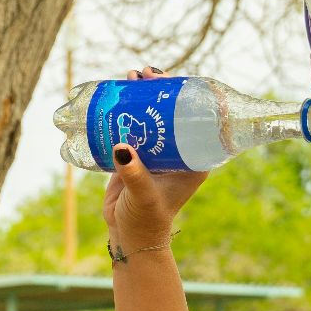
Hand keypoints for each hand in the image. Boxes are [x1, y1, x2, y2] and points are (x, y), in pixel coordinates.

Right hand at [103, 67, 208, 254]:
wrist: (130, 235)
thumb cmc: (147, 218)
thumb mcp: (144, 195)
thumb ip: (134, 174)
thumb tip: (121, 148)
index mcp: (195, 157)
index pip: (195, 117)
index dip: (184, 94)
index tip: (168, 79)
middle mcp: (179, 150)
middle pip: (172, 111)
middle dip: (158, 89)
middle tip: (143, 74)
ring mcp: (157, 151)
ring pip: (151, 115)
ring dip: (140, 96)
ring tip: (129, 77)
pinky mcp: (136, 155)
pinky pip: (133, 126)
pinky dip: (124, 111)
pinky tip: (114, 97)